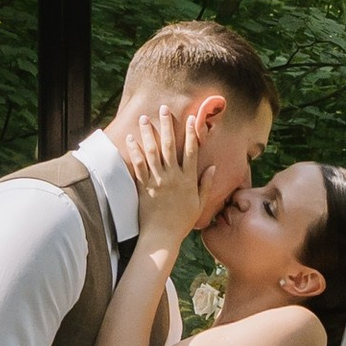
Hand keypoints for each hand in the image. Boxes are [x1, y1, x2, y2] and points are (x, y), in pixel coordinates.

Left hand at [122, 107, 207, 249]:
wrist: (162, 236)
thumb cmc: (182, 221)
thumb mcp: (199, 204)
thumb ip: (206, 184)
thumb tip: (214, 167)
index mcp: (188, 179)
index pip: (191, 151)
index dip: (191, 133)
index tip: (190, 118)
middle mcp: (173, 177)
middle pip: (169, 146)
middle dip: (166, 125)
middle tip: (162, 109)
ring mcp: (157, 180)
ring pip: (152, 152)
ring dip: (148, 133)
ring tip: (144, 119)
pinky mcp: (144, 186)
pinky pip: (138, 166)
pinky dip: (134, 151)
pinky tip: (131, 139)